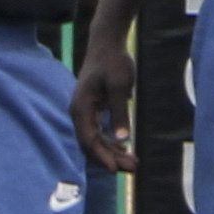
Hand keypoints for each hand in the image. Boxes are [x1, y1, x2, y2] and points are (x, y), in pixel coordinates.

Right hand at [72, 31, 137, 175]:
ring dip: (113, 153)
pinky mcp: (94, 109)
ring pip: (96, 139)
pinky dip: (112, 142)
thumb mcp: (119, 86)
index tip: (116, 170)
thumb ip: (120, 113)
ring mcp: (86, 111)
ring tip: (133, 163)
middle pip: (91, 143)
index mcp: (80, 108)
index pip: (88, 139)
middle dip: (111, 158)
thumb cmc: (113, 62)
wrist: (107, 44)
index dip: (102, 156)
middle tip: (133, 169)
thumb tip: (123, 139)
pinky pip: (100, 131)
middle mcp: (79, 112)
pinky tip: (125, 149)